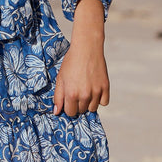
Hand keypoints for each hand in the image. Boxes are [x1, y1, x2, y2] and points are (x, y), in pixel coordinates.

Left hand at [53, 0, 109, 116]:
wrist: (86, 48)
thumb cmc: (71, 62)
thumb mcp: (60, 78)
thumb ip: (58, 97)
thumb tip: (56, 112)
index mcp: (71, 94)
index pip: (70, 113)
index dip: (68, 106)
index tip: (69, 99)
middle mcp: (84, 95)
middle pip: (81, 111)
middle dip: (78, 104)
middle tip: (77, 90)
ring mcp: (96, 92)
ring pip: (92, 108)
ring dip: (89, 102)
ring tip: (85, 89)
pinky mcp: (105, 87)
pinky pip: (104, 102)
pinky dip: (100, 98)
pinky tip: (94, 89)